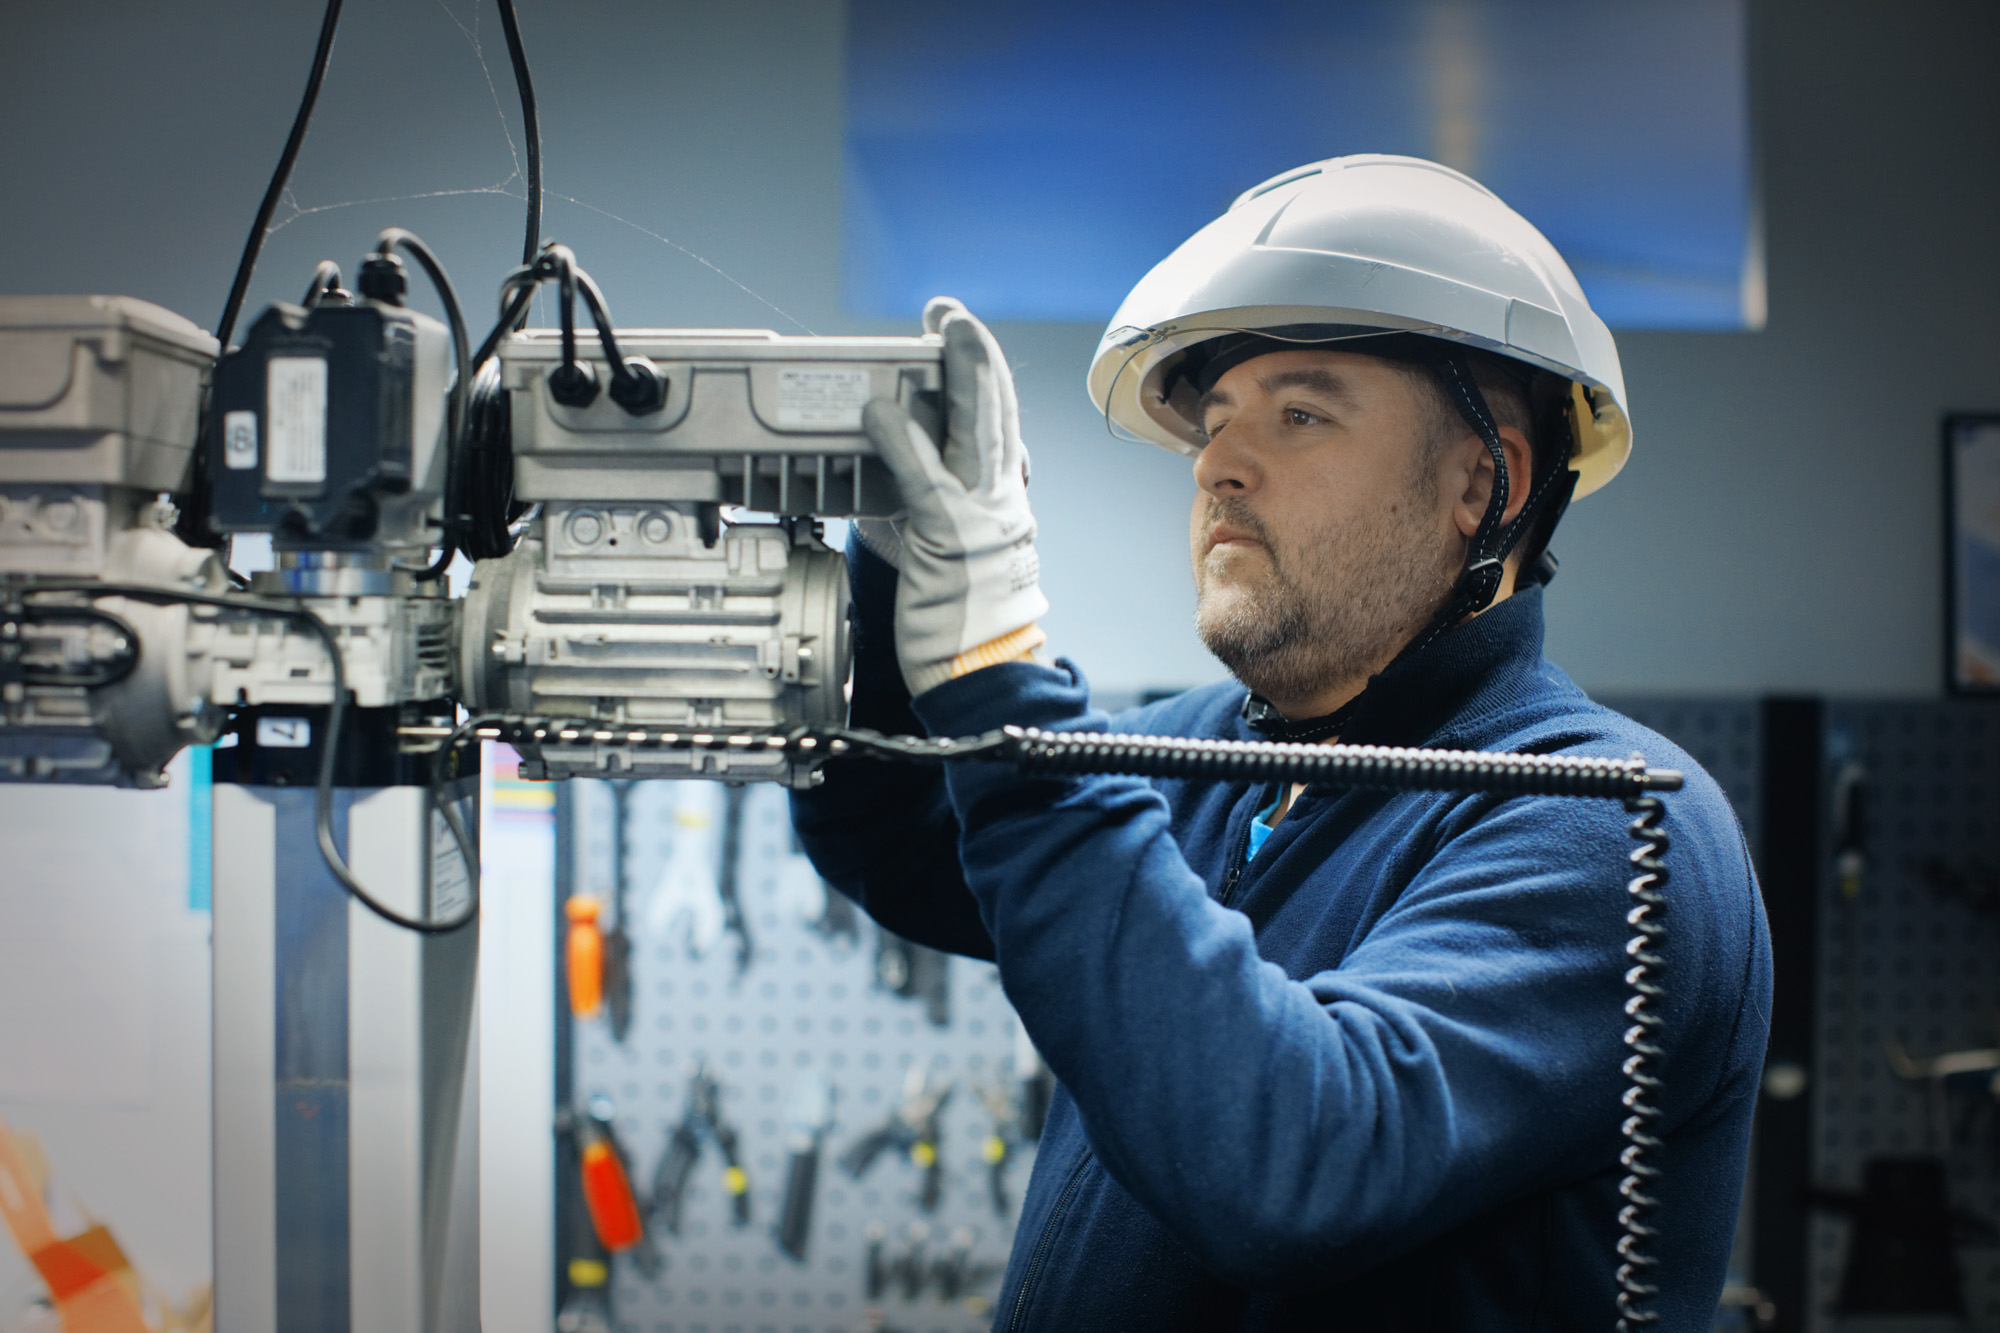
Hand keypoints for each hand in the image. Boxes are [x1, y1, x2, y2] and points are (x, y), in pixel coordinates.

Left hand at [862, 297, 1047, 695]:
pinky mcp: (949, 538)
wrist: (981, 675)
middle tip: (951, 311)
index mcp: (1007, 501)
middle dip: (976, 352)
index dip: (983, 373)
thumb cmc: (963, 624)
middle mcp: (1003, 500)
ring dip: (959, 372)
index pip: (1000, 423)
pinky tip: (880, 411)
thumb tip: (901, 474)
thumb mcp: (959, 554)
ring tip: (941, 328)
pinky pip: (923, 479)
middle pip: (997, 410)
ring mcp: (982, 516)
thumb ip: (940, 508)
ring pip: (976, 429)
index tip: (961, 335)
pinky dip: (901, 440)